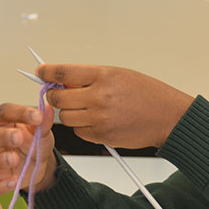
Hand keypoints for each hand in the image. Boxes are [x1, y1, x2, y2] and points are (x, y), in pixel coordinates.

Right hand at [0, 102, 56, 194]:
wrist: (37, 164)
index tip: (37, 117)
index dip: (19, 112)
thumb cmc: (32, 143)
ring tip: (15, 159)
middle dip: (0, 136)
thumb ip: (43, 123)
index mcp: (0, 122)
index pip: (3, 112)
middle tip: (18, 137)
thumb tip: (48, 109)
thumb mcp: (42, 132)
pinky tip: (14, 182)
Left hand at [37, 64, 194, 148]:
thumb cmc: (145, 93)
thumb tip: (61, 80)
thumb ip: (90, 78)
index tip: (40, 72)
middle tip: (60, 93)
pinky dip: (82, 127)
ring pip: (66, 117)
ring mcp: (99, 118)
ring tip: (87, 108)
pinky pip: (79, 132)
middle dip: (55, 95)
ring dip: (70, 112)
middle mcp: (99, 97)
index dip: (46, 72)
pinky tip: (97, 120)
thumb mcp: (118, 75)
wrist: (167, 116)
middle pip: (58, 97)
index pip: (63, 72)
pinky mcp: (102, 136)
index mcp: (103, 76)